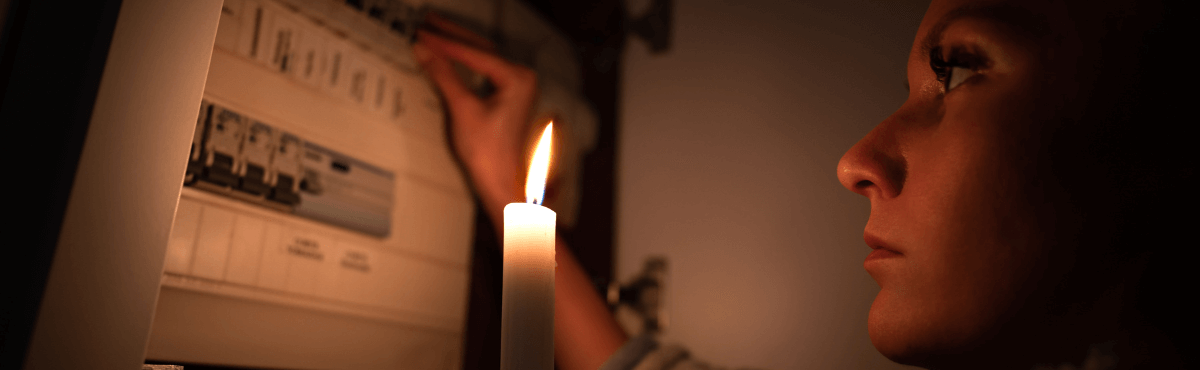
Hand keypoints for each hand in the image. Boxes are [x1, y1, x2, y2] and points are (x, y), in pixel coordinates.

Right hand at [413, 16, 538, 224]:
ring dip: (457, 45)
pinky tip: (450, 54)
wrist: (500, 182)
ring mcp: (517, 86)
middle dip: (452, 36)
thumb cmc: (489, 153)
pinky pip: (484, 69)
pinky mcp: (509, 95)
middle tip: (427, 22)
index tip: (423, 33)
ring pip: (482, 56)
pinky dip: (465, 61)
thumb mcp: (462, 109)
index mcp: (518, 78)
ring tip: (434, 31)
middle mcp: (522, 78)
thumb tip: (424, 50)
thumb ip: (444, 76)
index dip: (446, 43)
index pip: (475, 53)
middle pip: (481, 48)